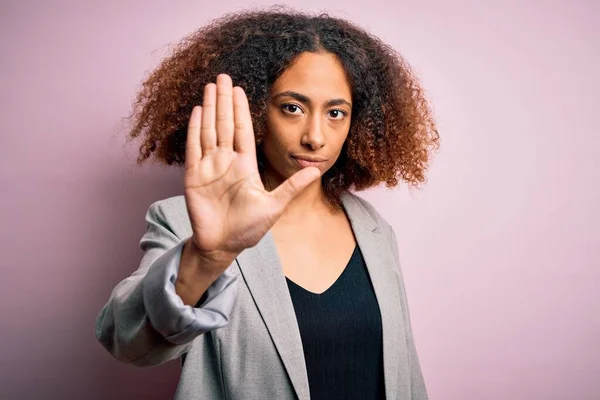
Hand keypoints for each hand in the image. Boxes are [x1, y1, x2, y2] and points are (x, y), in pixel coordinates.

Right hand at [183, 74, 319, 266]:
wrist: (223, 246)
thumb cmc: (248, 229)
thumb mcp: (275, 206)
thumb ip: (293, 187)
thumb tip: (317, 170)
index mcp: (245, 165)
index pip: (243, 130)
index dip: (240, 109)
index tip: (239, 89)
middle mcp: (226, 161)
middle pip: (225, 124)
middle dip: (224, 100)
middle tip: (222, 76)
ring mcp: (209, 167)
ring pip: (209, 130)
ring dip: (210, 108)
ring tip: (210, 86)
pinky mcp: (193, 176)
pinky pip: (194, 148)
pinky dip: (195, 129)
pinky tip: (198, 111)